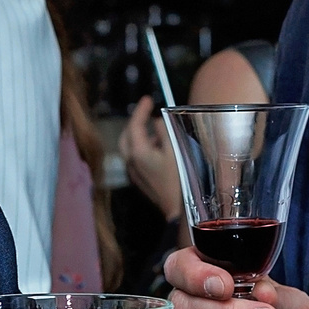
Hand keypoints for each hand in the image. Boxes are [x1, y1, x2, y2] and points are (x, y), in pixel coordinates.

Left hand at [118, 98, 184, 221]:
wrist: (178, 210)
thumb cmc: (181, 180)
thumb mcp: (176, 150)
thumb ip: (165, 132)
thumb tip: (156, 121)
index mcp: (138, 153)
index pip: (135, 125)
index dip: (141, 110)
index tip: (147, 99)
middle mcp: (131, 162)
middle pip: (127, 136)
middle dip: (136, 122)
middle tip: (147, 112)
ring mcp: (134, 173)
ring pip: (131, 147)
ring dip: (141, 135)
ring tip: (157, 129)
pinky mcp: (139, 180)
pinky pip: (136, 158)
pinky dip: (144, 148)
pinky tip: (159, 148)